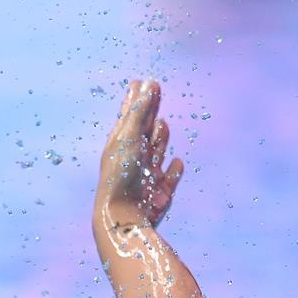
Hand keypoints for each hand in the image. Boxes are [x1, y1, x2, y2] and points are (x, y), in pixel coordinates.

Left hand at [94, 78, 183, 228]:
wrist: (124, 215)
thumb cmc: (122, 173)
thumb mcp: (128, 137)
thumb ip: (139, 111)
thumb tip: (146, 84)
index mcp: (120, 146)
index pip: (129, 116)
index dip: (136, 99)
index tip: (141, 82)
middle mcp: (133, 160)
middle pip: (143, 131)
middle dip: (149, 112)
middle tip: (154, 92)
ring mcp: (147, 177)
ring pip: (156, 152)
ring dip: (160, 138)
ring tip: (161, 124)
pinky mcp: (160, 194)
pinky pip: (170, 178)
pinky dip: (174, 170)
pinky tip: (177, 162)